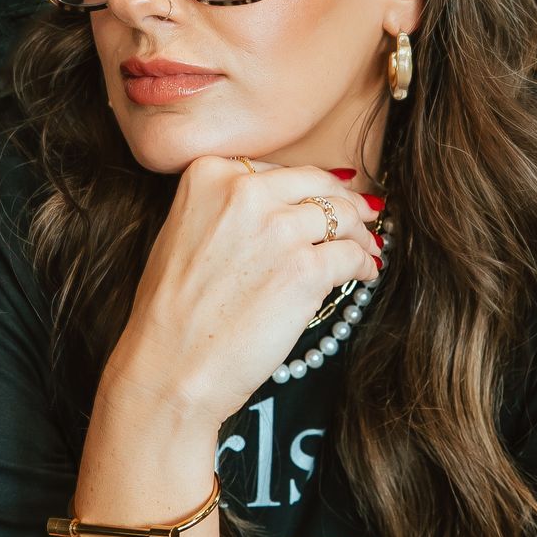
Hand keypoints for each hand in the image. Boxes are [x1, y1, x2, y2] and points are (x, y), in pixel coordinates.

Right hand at [109, 154, 383, 428]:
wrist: (170, 364)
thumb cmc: (169, 312)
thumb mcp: (182, 232)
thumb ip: (226, 209)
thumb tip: (282, 206)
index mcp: (210, 174)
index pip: (278, 172)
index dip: (306, 189)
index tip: (322, 199)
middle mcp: (245, 191)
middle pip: (316, 185)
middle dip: (343, 202)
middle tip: (360, 217)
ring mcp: (279, 229)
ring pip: (342, 217)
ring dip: (360, 234)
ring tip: (366, 249)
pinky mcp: (306, 269)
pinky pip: (351, 256)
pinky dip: (364, 264)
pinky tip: (366, 274)